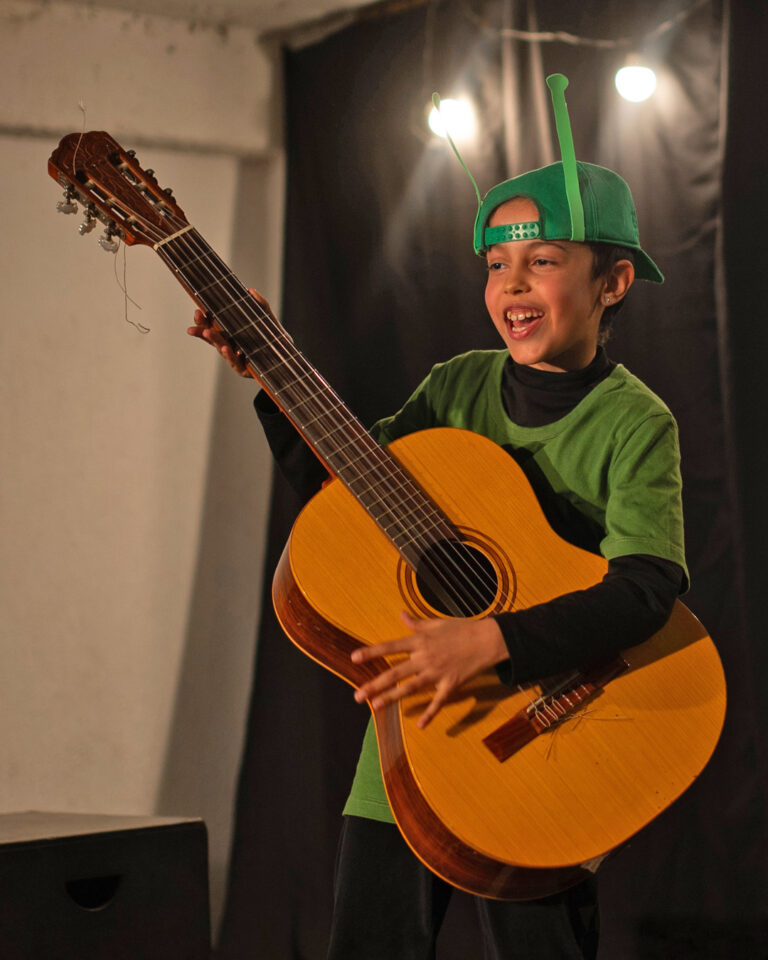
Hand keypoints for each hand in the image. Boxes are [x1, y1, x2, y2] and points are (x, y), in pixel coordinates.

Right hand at [186, 288, 275, 377]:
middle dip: (202, 330)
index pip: (213, 326)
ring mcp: (236, 358)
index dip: (203, 321)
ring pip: (221, 349)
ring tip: (206, 332)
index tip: (197, 311)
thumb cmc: (272, 339)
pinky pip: (235, 362)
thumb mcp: (267, 320)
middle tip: (193, 325)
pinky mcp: (244, 369)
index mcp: (231, 334)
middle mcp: (230, 346)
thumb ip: (261, 306)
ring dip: (214, 340)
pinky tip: (228, 348)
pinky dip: (231, 355)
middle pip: (212, 338)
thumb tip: (251, 291)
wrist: (286, 357)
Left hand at [351, 612, 508, 727]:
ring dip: (392, 698)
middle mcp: (425, 658)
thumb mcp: (437, 623)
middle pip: (395, 673)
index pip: (390, 647)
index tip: (353, 658)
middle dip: (375, 685)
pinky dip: (430, 713)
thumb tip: (401, 614)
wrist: (487, 640)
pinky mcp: (450, 684)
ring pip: (410, 688)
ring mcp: (437, 673)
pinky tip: (420, 725)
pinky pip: (438, 702)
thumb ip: (416, 623)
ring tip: (376, 706)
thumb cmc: (462, 628)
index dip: (371, 652)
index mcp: (420, 641)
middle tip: (358, 696)